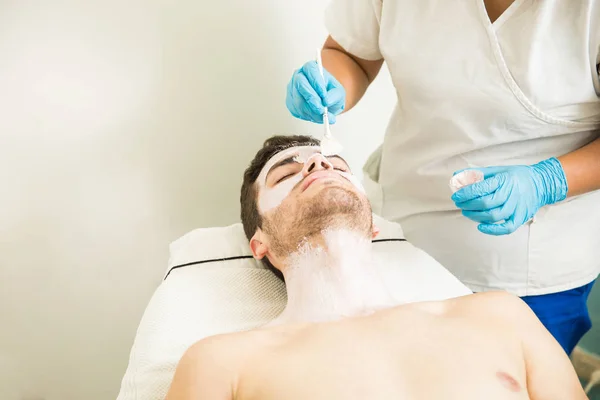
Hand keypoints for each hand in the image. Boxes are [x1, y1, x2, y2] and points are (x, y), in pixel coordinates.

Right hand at [286, 60, 345, 123]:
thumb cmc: (331, 93)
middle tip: (321, 110)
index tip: (324, 94)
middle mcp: (299, 76)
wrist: (327, 103)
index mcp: (311, 68)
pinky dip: (307, 116)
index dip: (316, 82)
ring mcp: (292, 89)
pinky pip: (296, 110)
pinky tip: (315, 115)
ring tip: (323, 116)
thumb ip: (334, 95)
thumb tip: (326, 101)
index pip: (310, 70)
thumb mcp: (339, 93)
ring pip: (298, 100)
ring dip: (311, 111)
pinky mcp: (290, 101)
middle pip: (301, 84)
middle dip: (312, 99)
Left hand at [451, 158, 567, 234]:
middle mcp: (511, 194)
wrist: (542, 183)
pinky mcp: (520, 218)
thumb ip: (477, 173)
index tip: (456, 196)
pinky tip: (480, 227)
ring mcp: (517, 207)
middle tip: (459, 204)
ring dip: (476, 216)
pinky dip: (492, 230)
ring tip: (466, 212)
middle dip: (468, 205)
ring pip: (493, 216)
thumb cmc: (516, 176)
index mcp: (504, 180)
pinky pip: (506, 228)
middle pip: (485, 203)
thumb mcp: (498, 170)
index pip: (481, 188)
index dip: (465, 193)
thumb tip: (456, 175)